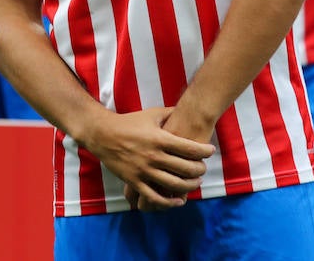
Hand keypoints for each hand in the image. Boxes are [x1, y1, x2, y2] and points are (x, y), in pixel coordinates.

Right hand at [81, 107, 213, 212]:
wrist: (103, 134)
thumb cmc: (129, 122)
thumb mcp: (151, 114)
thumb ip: (169, 113)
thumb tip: (186, 109)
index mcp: (160, 139)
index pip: (190, 148)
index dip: (204, 151)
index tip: (210, 151)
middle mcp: (154, 156)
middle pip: (186, 168)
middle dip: (199, 169)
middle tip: (203, 168)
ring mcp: (144, 171)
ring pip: (174, 185)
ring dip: (189, 186)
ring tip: (195, 183)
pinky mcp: (134, 181)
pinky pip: (154, 197)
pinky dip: (169, 202)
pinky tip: (179, 201)